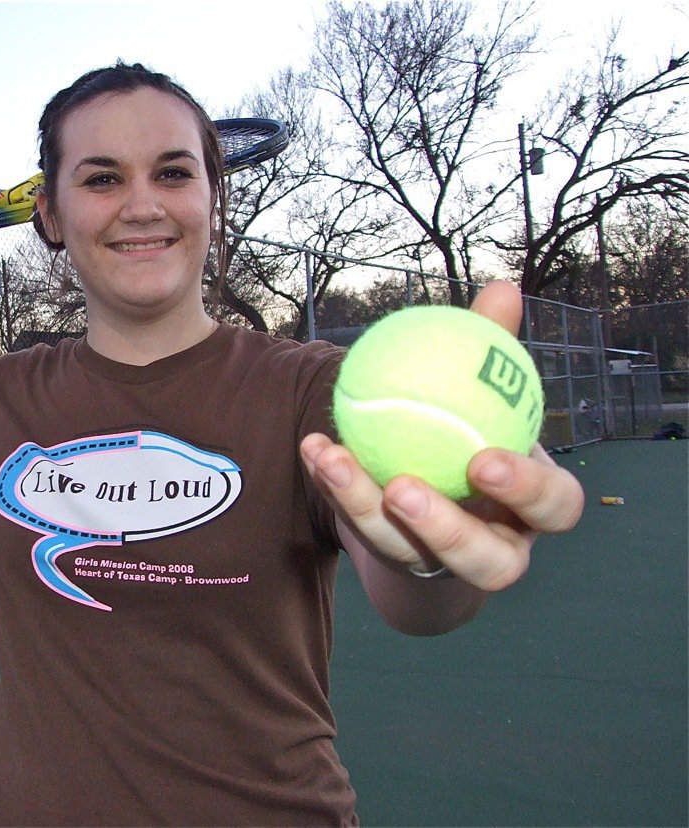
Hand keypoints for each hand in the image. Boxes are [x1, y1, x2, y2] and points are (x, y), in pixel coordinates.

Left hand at [301, 282, 584, 591]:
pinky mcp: (392, 563)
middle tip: (401, 489)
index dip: (526, 488)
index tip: (483, 457)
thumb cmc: (475, 436)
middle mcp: (496, 548)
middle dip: (445, 529)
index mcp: (534, 507)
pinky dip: (336, 487)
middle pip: (486, 561)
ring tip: (334, 460)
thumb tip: (503, 288)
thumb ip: (494, 352)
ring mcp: (441, 565)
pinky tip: (314, 445)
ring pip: (408, 553)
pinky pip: (359, 528)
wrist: (437, 501)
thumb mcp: (487, 398)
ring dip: (364, 508)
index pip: (554, 505)